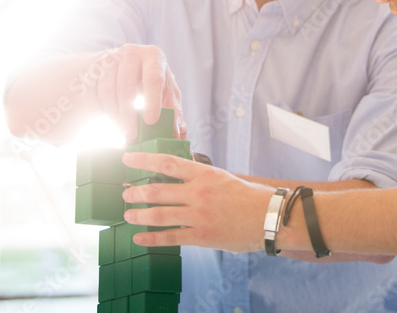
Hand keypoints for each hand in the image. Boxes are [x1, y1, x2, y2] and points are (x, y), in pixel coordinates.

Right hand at [90, 44, 186, 139]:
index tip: (151, 122)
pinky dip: (100, 111)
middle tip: (132, 137)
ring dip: (114, 116)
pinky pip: (92, 94)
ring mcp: (110, 60)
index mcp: (153, 56)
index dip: (152, 101)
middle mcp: (131, 53)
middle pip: (126, 87)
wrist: (124, 65)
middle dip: (128, 115)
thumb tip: (178, 134)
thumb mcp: (166, 90)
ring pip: (107, 92)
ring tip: (123, 131)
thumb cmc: (152, 81)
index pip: (153, 78)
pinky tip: (110, 122)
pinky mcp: (93, 70)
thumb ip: (174, 111)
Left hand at [121, 152, 273, 253]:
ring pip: (158, 214)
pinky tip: (139, 238)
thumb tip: (179, 177)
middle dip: (135, 192)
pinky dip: (151, 238)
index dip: (144, 160)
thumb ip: (201, 178)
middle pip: (157, 190)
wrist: (270, 217)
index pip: (168, 163)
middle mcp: (199, 193)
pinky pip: (170, 238)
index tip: (128, 158)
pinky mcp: (201, 235)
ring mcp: (199, 215)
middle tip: (126, 193)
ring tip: (128, 215)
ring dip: (138, 215)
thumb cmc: (250, 197)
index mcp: (205, 174)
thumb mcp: (224, 179)